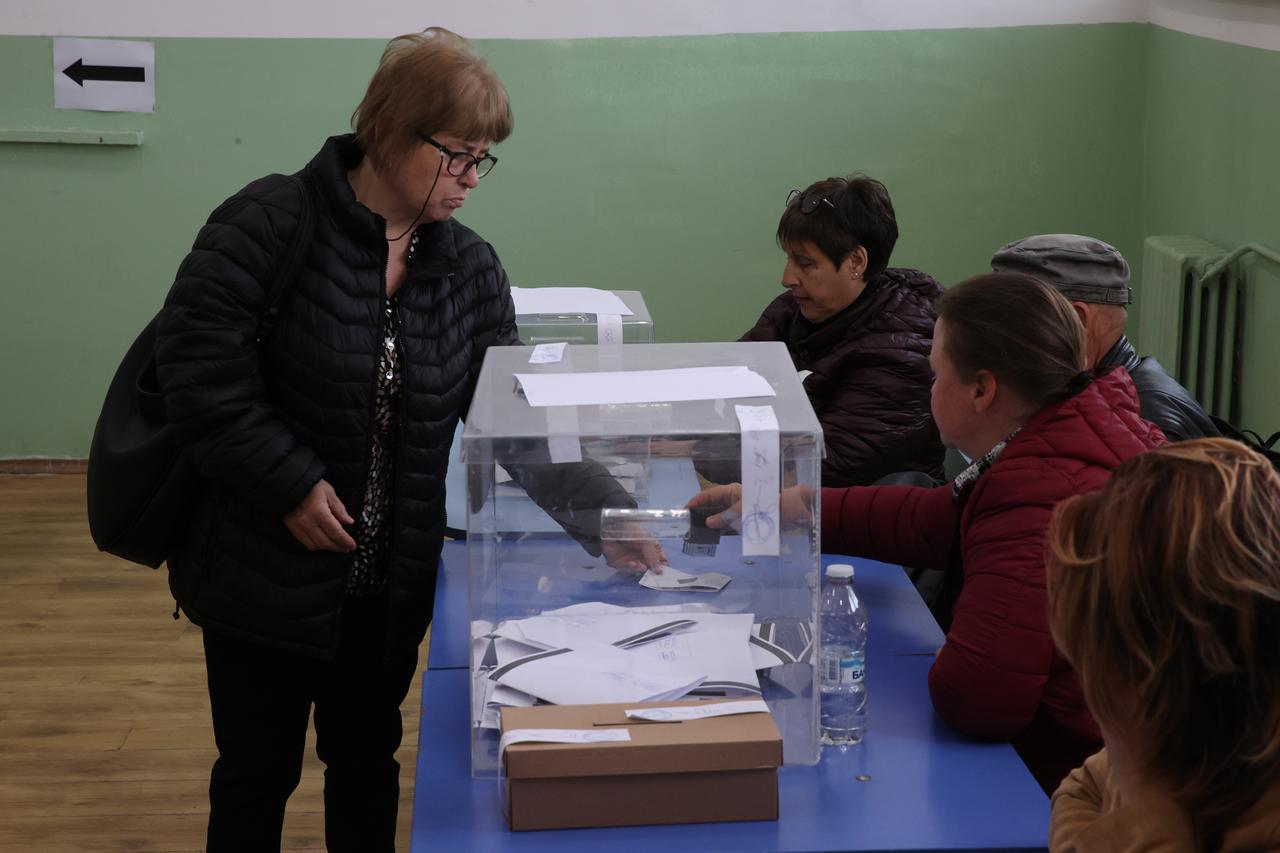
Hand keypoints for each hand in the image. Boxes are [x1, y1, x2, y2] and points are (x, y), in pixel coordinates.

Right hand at [285, 479, 356, 552]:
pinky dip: (316, 545)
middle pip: (326, 542)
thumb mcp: (329, 493)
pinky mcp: (292, 528)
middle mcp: (308, 522)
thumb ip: (340, 509)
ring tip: (337, 546)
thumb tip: (349, 522)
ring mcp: (298, 527)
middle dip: (338, 547)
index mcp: (320, 512)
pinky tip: (324, 543)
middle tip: (347, 548)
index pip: (336, 533)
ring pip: (315, 545)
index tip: (352, 545)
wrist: (289, 483)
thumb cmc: (312, 486)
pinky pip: (305, 542)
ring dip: (328, 548)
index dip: (345, 541)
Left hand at [601, 530, 668, 573]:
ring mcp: (632, 560)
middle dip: (653, 571)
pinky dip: (632, 567)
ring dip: (642, 569)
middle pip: (651, 567)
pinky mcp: (620, 563)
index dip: (663, 565)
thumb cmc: (632, 529)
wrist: (612, 525)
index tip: (665, 571)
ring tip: (644, 567)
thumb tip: (660, 570)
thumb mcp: (646, 540)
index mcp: (651, 548)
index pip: (661, 559)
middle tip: (655, 574)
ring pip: (640, 570)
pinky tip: (634, 564)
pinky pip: (628, 568)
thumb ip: (653, 555)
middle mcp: (642, 555)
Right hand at [686, 483, 815, 530]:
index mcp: (733, 491)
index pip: (708, 495)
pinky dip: (721, 529)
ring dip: (710, 522)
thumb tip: (707, 521)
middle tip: (687, 525)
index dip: (695, 501)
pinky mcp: (747, 520)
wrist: (794, 512)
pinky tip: (715, 536)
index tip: (684, 511)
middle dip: (700, 513)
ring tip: (697, 532)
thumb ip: (726, 516)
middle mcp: (734, 499)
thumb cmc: (770, 505)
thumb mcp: (746, 509)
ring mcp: (740, 510)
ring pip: (720, 515)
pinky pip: (730, 524)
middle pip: (712, 505)